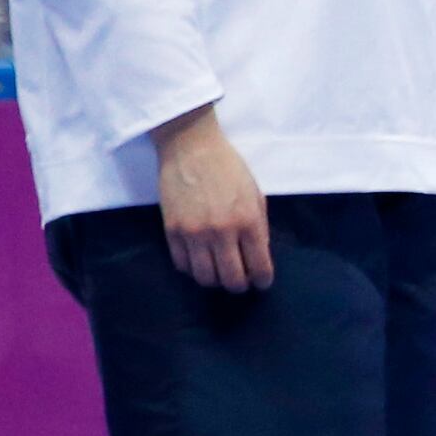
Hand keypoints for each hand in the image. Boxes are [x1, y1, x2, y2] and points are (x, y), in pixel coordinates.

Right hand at [153, 104, 272, 291]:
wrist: (192, 148)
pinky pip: (182, 264)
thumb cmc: (229, 168)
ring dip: (215, 281)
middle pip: (231, 279)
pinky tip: (199, 261)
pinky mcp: (172, 231)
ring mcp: (194, 233)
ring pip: (205, 277)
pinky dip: (192, 269)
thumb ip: (259, 227)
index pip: (259, 266)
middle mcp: (222, 232)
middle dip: (240, 286)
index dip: (263, 280)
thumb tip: (259, 255)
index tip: (262, 282)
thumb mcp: (255, 195)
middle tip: (242, 282)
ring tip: (220, 274)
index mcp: (249, 221)